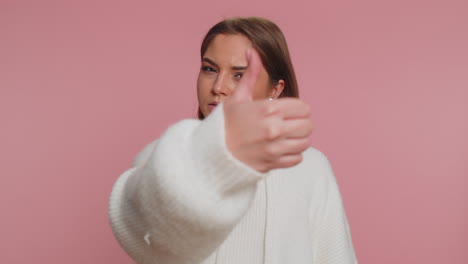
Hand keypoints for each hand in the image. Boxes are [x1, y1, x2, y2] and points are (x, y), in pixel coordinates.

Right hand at [223, 49, 312, 172]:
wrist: (210, 153)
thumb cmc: (223, 124)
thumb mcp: (236, 97)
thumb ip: (251, 74)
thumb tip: (252, 50)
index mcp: (267, 109)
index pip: (303, 108)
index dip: (298, 108)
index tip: (288, 111)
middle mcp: (274, 129)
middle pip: (308, 125)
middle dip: (301, 123)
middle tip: (289, 123)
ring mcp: (274, 148)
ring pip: (305, 142)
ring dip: (298, 139)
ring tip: (286, 136)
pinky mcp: (272, 164)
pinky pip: (297, 158)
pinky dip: (292, 154)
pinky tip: (280, 148)